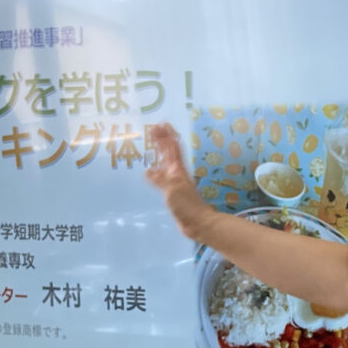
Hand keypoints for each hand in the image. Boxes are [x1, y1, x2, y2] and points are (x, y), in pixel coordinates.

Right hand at [144, 122, 218, 242]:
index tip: (158, 125)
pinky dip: (155, 170)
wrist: (198, 222)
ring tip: (150, 147)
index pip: (172, 147)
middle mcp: (176, 172)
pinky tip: (149, 174)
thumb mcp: (172, 189)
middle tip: (152, 130)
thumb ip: (160, 179)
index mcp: (177, 169)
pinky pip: (162, 176)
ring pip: (166, 162)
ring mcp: (175, 182)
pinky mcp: (173, 192)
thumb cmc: (187, 205)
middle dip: (162, 140)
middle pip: (169, 152)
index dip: (166, 135)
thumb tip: (148, 170)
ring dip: (159, 153)